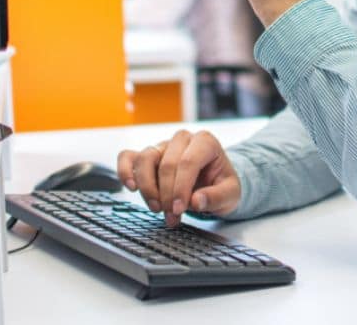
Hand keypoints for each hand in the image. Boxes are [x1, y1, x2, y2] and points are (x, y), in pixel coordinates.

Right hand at [117, 130, 240, 226]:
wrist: (214, 183)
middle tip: (172, 216)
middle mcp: (182, 139)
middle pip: (166, 163)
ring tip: (156, 208)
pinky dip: (125, 170)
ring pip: (145, 158)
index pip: (188, 161)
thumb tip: (197, 201)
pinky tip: (131, 187)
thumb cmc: (222, 184)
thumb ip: (217, 197)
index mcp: (205, 141)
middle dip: (167, 194)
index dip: (181, 187)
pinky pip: (128, 156)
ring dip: (147, 186)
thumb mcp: (231, 193)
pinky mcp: (148, 156)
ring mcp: (163, 146)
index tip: (180, 209)